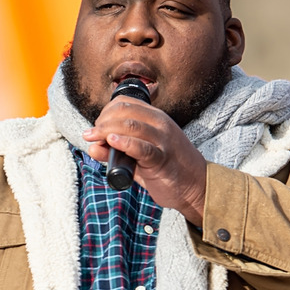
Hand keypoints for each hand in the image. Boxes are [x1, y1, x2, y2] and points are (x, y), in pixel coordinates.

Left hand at [82, 96, 206, 224]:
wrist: (198, 187)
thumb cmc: (169, 170)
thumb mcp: (141, 157)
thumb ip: (117, 151)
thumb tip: (92, 146)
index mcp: (156, 118)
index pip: (125, 102)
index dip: (105, 112)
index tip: (97, 127)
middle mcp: (160, 124)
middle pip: (123, 111)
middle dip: (102, 121)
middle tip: (92, 135)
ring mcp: (163, 140)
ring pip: (130, 125)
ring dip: (105, 130)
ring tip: (93, 138)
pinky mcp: (163, 159)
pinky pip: (141, 148)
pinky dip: (124, 143)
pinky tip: (112, 142)